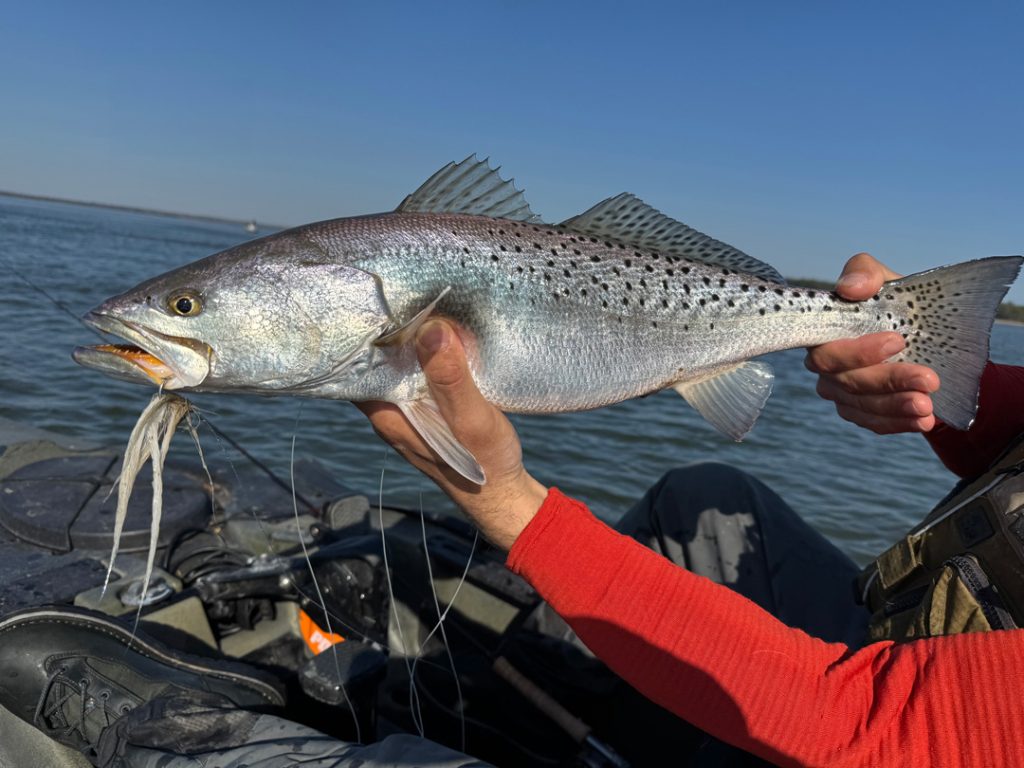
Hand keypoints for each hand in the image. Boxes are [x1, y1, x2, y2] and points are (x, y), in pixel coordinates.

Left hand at [357, 320, 547, 550]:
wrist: (503, 496)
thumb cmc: (486, 463)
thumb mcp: (472, 419)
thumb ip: (450, 378)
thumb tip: (430, 330)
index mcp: (388, 415)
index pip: (352, 368)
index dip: (356, 335)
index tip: (367, 298)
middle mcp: (389, 412)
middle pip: (370, 363)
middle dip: (378, 330)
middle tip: (391, 288)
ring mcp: (407, 411)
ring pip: (392, 368)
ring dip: (401, 340)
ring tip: (410, 298)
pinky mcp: (427, 409)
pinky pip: (413, 374)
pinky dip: (419, 353)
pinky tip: (434, 332)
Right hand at [804, 253, 939, 433]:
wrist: (922, 335)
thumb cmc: (894, 304)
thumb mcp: (884, 280)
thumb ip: (864, 273)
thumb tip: (851, 288)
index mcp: (824, 333)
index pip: (826, 351)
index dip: (857, 352)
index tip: (897, 341)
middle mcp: (826, 365)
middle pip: (846, 382)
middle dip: (887, 381)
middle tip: (928, 380)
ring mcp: (839, 390)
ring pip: (861, 405)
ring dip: (896, 406)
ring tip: (928, 406)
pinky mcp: (857, 410)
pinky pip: (873, 422)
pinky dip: (898, 423)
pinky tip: (923, 421)